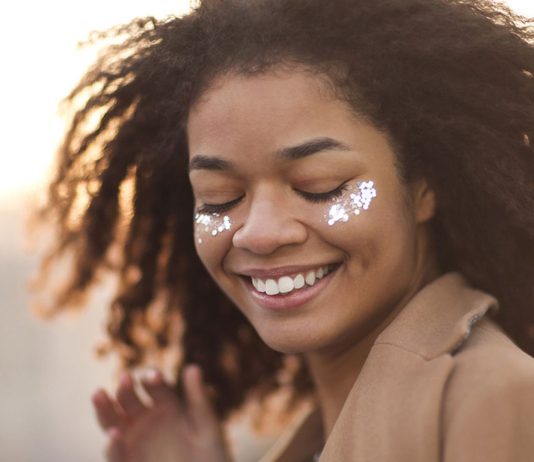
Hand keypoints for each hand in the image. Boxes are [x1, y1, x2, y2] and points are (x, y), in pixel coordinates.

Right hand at [92, 364, 231, 461]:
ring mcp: (133, 439)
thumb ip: (198, 398)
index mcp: (166, 403)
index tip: (154, 377)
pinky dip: (113, 444)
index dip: (153, 380)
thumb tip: (194, 367)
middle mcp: (146, 417)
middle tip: (125, 378)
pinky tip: (115, 433)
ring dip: (105, 408)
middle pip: (129, 398)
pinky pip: (116, 452)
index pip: (155, 386)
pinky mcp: (126, 460)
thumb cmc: (210, 453)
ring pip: (113, 420)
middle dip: (125, 388)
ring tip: (98, 394)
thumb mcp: (206, 425)